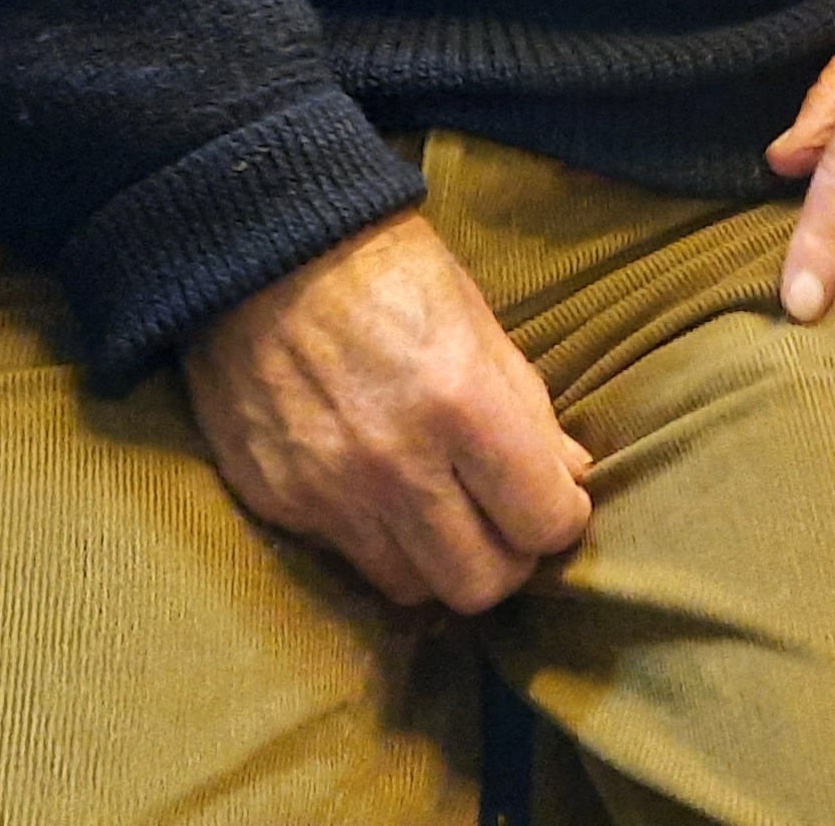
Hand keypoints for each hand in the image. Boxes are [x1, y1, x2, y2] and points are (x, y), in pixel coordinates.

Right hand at [177, 210, 592, 614]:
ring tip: (442, 514)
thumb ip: (527, 407)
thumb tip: (572, 476)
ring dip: (440, 560)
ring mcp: (330, 491)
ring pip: (413, 589)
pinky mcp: (278, 501)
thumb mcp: (476, 318)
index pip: (541, 523)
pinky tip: (378, 493)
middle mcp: (395, 463)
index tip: (553, 500)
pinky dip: (376, 539)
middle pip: (480, 584)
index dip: (560, 519)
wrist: (262, 246)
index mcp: (461, 402)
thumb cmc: (385, 269)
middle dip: (507, 559)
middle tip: (503, 522)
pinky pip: (348, 558)